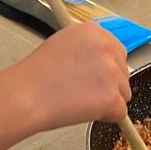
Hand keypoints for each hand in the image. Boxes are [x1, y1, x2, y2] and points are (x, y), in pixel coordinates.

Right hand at [16, 21, 131, 130]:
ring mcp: (111, 73)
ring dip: (108, 100)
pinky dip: (106, 116)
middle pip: (123, 71)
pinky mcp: (112, 97)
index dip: (104, 67)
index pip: (116, 51)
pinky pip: (120, 112)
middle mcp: (106, 48)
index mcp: (93, 32)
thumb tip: (101, 62)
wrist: (26, 95)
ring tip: (79, 100)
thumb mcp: (62, 44)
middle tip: (83, 90)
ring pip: (124, 93)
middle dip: (109, 84)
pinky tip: (84, 111)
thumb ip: (87, 49)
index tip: (92, 76)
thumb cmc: (36, 75)